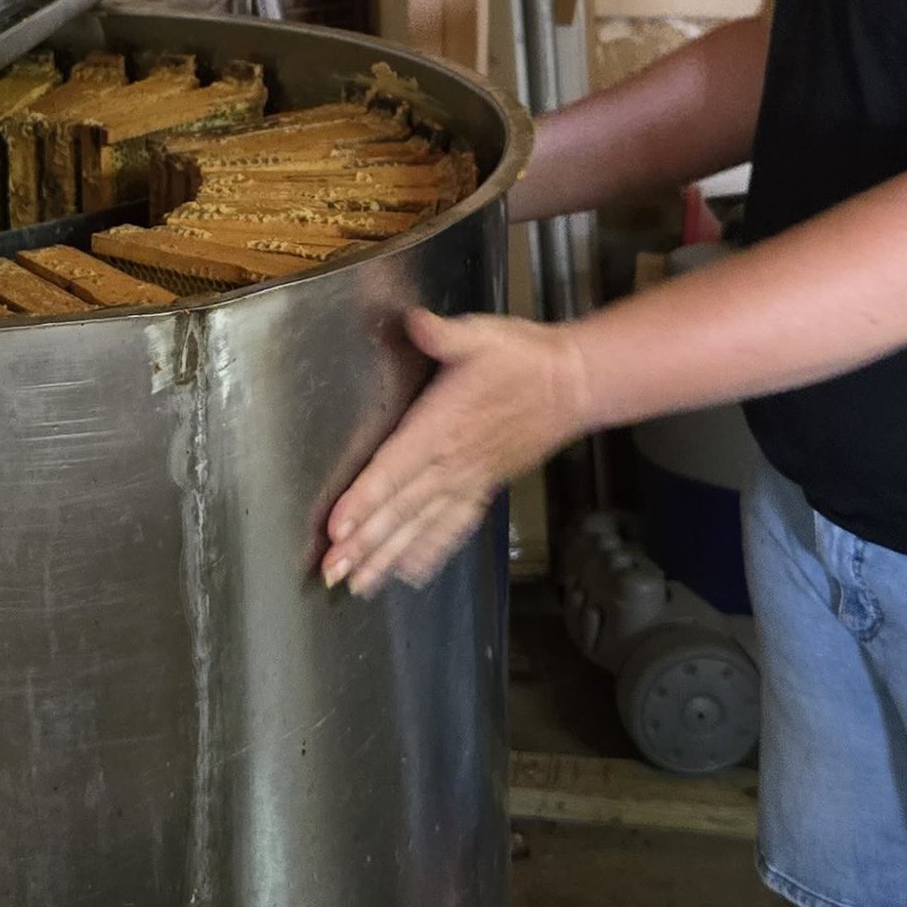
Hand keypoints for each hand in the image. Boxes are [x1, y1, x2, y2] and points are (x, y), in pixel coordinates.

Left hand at [323, 308, 592, 595]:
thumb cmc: (523, 358)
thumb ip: (443, 335)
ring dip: (389, 557)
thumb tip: (415, 322)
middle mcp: (452, 462)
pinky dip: (433, 551)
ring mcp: (469, 479)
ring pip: (423, 526)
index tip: (338, 528)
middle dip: (365, 544)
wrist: (573, 384)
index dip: (364, 500)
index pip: (394, 470)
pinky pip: (454, 526)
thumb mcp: (481, 335)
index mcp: (442, 427)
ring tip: (360, 585)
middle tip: (333, 572)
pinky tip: (412, 573)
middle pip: (400, 510)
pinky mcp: (484, 486)